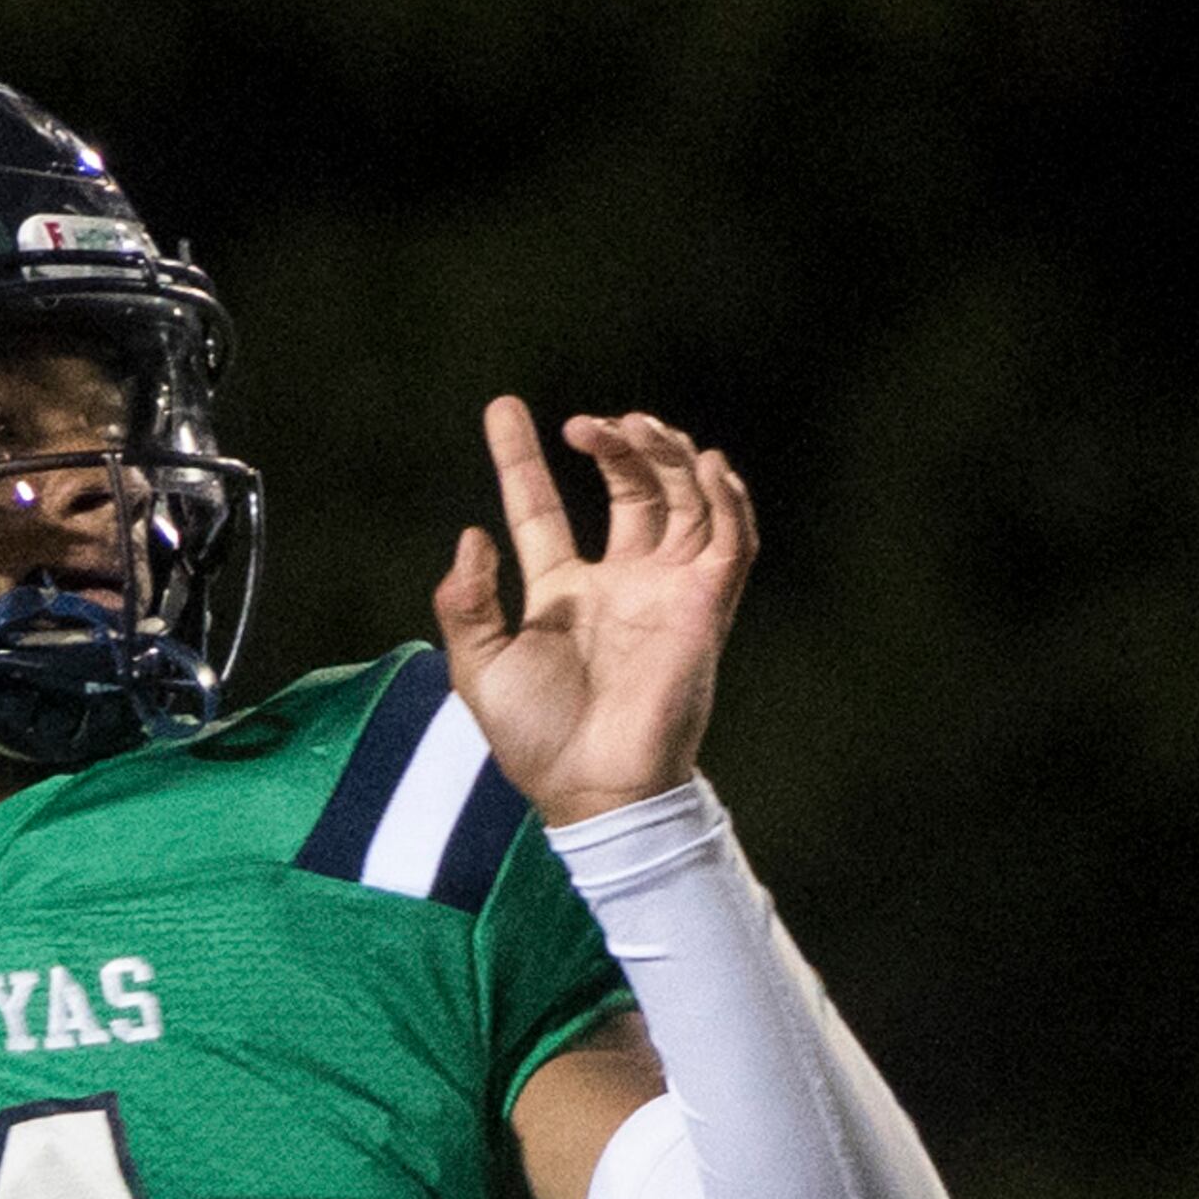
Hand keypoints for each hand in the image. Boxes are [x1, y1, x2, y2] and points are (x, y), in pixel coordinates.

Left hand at [436, 401, 756, 824]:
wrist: (594, 790)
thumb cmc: (536, 742)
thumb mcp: (478, 670)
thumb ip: (466, 603)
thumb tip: (472, 535)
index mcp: (561, 594)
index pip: (541, 508)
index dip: (520, 458)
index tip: (501, 408)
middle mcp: (619, 583)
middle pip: (629, 487)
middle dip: (612, 444)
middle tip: (583, 426)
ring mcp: (666, 591)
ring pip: (684, 498)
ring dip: (666, 453)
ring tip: (634, 428)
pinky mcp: (706, 607)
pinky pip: (732, 540)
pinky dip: (728, 497)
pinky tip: (708, 465)